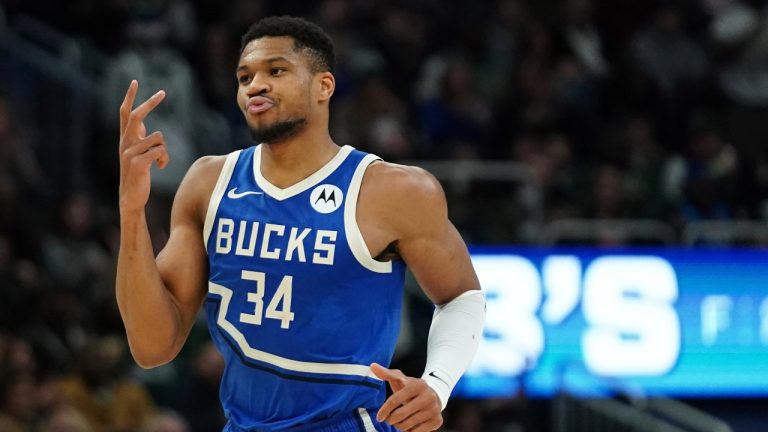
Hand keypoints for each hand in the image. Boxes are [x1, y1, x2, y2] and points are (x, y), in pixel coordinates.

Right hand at [118, 80, 168, 214]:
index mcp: (125, 139)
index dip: (130, 97)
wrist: (131, 197)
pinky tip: (160, 167)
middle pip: (137, 116)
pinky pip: (160, 151)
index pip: (125, 113)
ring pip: (159, 137)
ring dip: (165, 151)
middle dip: (150, 103)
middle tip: (162, 92)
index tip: (135, 82)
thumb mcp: (137, 154)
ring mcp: (129, 152)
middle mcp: (125, 142)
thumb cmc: (138, 175)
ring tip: (161, 162)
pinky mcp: (138, 162)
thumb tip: (145, 127)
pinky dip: (165, 159)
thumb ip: (140, 139)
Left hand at [371, 363, 442, 431]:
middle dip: (391, 419)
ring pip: (407, 425)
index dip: (384, 410)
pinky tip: (410, 424)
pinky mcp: (437, 421)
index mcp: (418, 384)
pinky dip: (410, 431)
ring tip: (399, 422)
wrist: (434, 396)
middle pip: (400, 414)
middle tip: (390, 419)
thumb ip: (386, 374)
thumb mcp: (400, 379)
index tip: (379, 417)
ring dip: (399, 426)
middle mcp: (428, 396)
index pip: (395, 399)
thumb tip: (372, 366)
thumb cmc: (411, 388)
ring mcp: (434, 409)